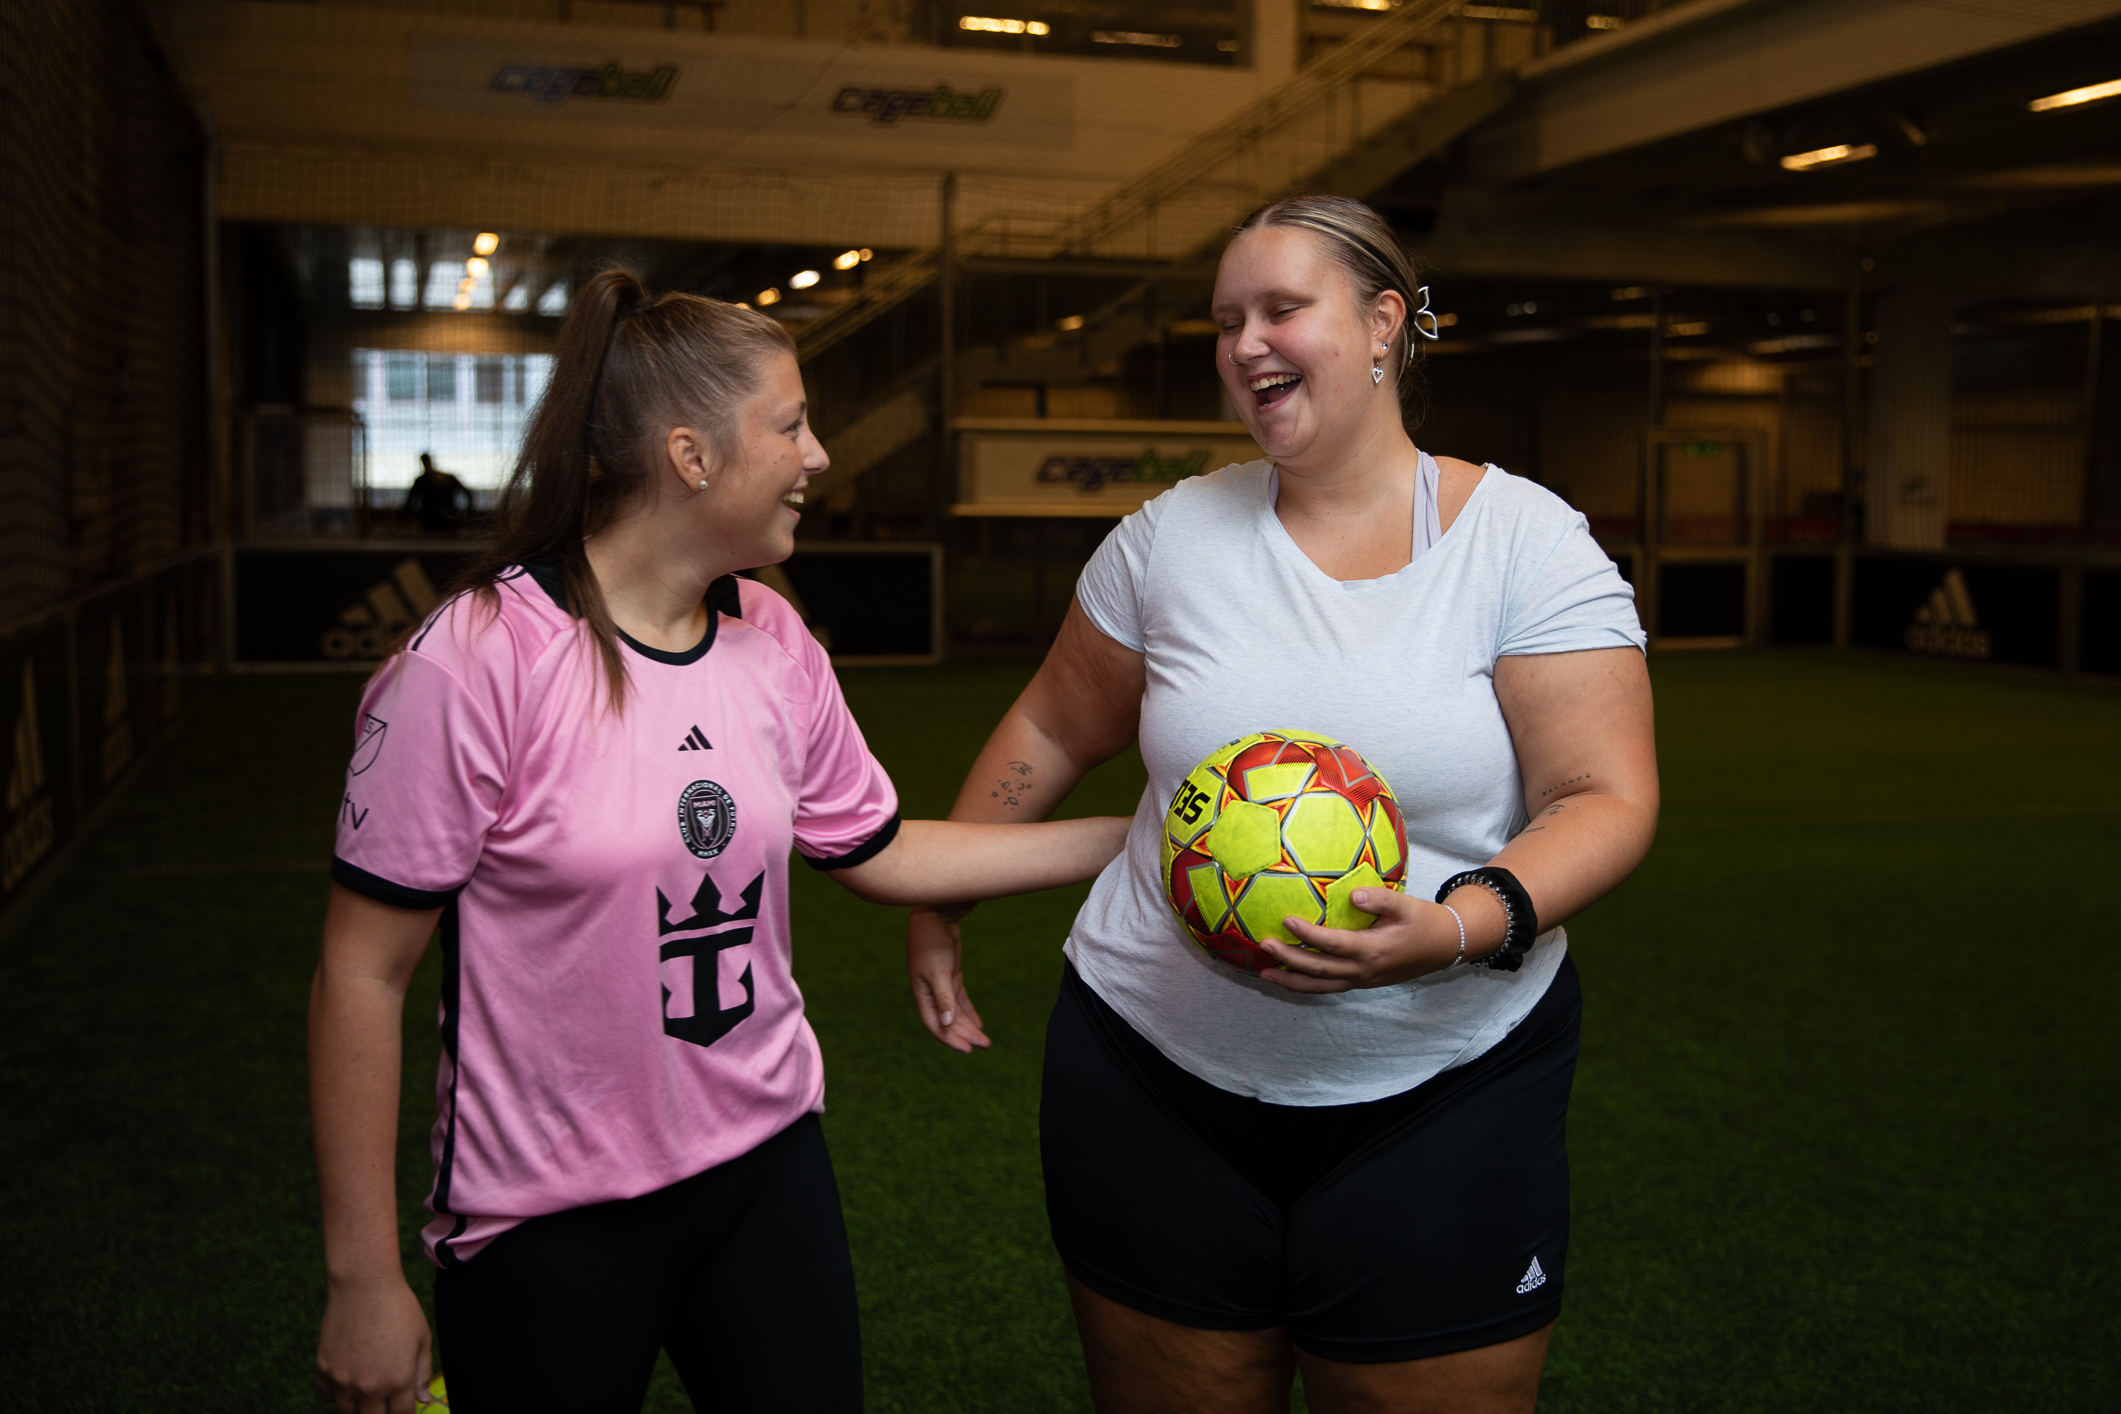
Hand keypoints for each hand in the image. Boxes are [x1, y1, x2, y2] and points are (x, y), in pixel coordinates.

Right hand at [314, 1273, 433, 1412]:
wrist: (364, 1285)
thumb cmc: (398, 1308)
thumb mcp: (422, 1339)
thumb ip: (422, 1373)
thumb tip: (422, 1400)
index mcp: (397, 1381)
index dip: (405, 1413)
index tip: (404, 1406)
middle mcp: (369, 1387)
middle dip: (381, 1413)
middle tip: (384, 1402)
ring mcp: (343, 1380)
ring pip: (346, 1412)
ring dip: (357, 1407)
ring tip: (366, 1394)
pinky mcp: (324, 1369)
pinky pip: (326, 1395)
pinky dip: (335, 1393)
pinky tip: (346, 1381)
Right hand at [907, 906, 990, 1052]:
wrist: (936, 915)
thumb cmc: (932, 942)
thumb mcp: (938, 972)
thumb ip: (943, 997)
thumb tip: (946, 1023)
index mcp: (922, 994)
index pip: (936, 1025)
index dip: (950, 1039)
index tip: (968, 1049)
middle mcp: (930, 993)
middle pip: (949, 1021)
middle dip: (965, 1034)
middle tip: (984, 1045)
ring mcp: (941, 985)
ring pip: (956, 1012)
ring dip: (969, 1025)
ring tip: (985, 1040)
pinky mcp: (951, 976)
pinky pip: (960, 1000)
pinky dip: (969, 1011)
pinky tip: (978, 1023)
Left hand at [1259, 887, 1463, 992]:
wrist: (1445, 947)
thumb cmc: (1424, 921)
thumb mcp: (1407, 905)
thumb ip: (1380, 900)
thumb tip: (1353, 895)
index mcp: (1373, 950)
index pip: (1333, 944)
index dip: (1309, 935)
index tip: (1287, 920)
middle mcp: (1364, 970)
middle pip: (1320, 969)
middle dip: (1290, 959)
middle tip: (1264, 945)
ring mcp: (1362, 980)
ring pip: (1321, 986)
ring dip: (1292, 981)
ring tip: (1265, 975)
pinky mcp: (1362, 982)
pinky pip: (1329, 987)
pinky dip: (1307, 985)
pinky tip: (1289, 979)